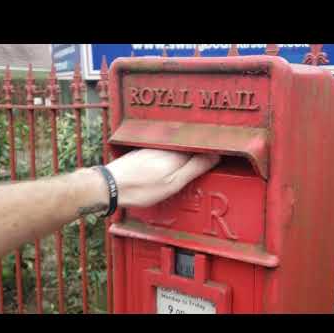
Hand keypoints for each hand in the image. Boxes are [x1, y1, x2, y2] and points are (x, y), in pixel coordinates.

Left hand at [105, 149, 219, 206]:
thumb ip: (195, 168)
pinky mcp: (146, 151)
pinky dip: (172, 156)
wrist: (110, 186)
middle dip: (201, 149)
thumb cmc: (140, 188)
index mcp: (177, 152)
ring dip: (187, 152)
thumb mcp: (173, 184)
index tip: (222, 153)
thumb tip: (215, 156)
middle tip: (212, 157)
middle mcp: (167, 146)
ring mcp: (155, 147)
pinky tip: (170, 166)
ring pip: (178, 147)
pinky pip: (167, 150)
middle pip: (191, 144)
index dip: (213, 149)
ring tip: (193, 161)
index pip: (203, 146)